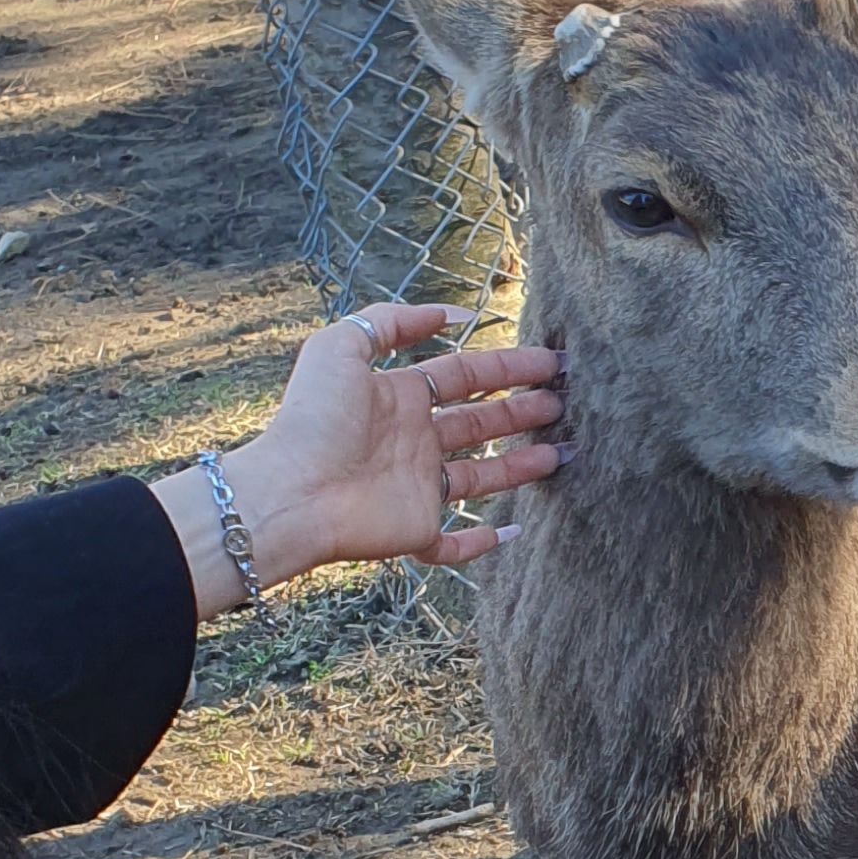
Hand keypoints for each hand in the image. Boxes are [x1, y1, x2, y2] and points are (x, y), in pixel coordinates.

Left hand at [151, 302, 566, 617]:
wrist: (293, 491)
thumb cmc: (315, 418)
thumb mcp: (340, 346)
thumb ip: (390, 320)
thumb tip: (449, 313)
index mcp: (399, 398)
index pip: (464, 376)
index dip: (508, 366)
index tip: (550, 362)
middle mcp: (413, 441)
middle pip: (479, 421)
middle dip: (523, 410)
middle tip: (564, 402)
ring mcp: (416, 489)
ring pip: (480, 476)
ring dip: (521, 464)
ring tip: (564, 451)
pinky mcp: (415, 532)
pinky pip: (453, 544)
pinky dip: (482, 544)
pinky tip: (512, 532)